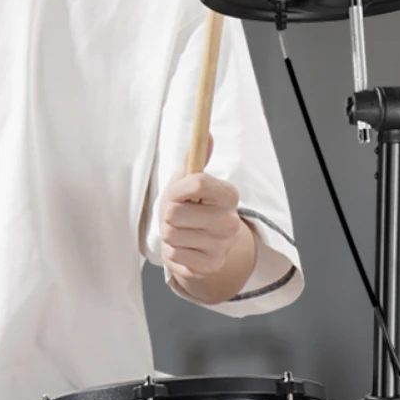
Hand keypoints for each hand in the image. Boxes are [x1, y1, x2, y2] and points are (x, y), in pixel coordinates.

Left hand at [159, 163, 256, 302]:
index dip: (179, 188)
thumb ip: (195, 159)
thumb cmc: (191, 208)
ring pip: (171, 234)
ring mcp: (222, 246)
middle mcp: (230, 221)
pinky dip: (172, 251)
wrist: (199, 245)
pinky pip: (174, 254)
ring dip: (169, 233)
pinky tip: (184, 247)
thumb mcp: (189, 182)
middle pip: (176, 212)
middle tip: (179, 216)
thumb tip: (206, 134)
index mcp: (229, 195)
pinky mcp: (210, 265)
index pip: (199, 182)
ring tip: (181, 232)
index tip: (179, 192)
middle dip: (168, 214)